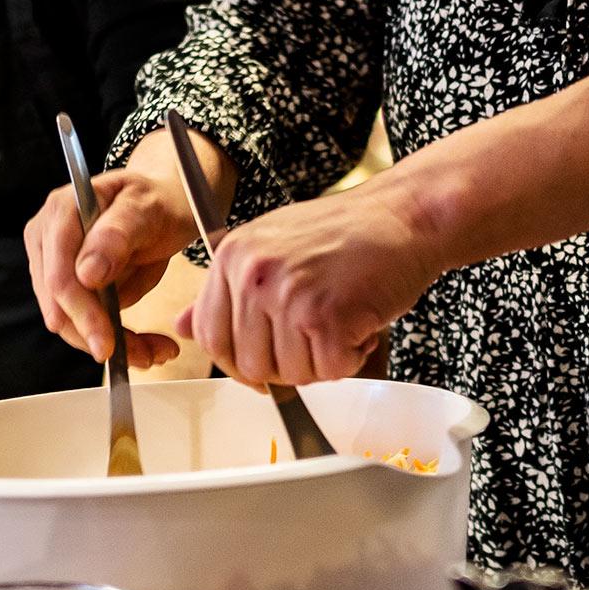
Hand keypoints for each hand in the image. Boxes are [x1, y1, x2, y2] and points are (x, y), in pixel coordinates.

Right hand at [24, 167, 187, 366]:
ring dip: (112, 344)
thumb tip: (85, 274)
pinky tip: (147, 346)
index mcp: (62, 211)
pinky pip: (85, 321)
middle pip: (60, 306)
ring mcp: (55, 262)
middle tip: (147, 356)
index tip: (108, 344)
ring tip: (155, 352)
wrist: (168, 201)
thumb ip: (118, 233)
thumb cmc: (159, 199)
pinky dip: (116, 338)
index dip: (82, 314)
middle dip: (100, 336)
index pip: (60, 276)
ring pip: (70, 321)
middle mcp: (48, 237)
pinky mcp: (70, 285)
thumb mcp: (148, 208)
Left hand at [177, 177, 443, 385]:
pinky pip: (330, 371)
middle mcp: (252, 273)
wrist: (406, 215)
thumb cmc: (348, 232)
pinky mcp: (326, 316)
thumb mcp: (274, 245)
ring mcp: (287, 294)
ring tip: (344, 319)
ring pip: (290, 374)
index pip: (210, 335)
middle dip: (288, 364)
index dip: (237, 362)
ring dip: (323, 361)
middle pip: (250, 364)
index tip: (264, 365)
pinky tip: (362, 323)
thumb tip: (181, 327)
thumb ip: (229, 288)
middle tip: (319, 337)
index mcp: (232, 254)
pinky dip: (351, 357)